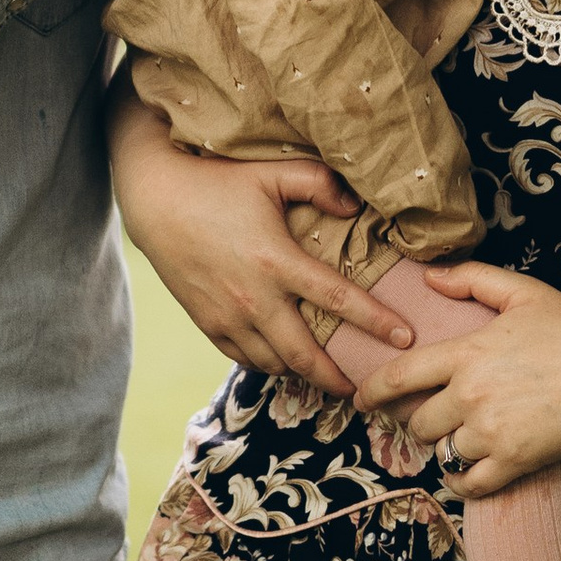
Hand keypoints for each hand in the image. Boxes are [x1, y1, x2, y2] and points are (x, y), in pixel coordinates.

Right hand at [108, 94, 414, 398]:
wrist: (155, 201)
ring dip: (303, 374)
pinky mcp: (209, 323)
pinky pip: (244, 358)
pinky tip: (284, 362)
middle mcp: (254, 298)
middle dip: (338, 377)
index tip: (405, 338)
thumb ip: (318, 184)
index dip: (376, 322)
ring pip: (274, 363)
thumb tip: (355, 206)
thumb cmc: (217, 182)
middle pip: (306, 354)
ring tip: (328, 377)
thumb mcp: (271, 173)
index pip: (338, 299)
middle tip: (366, 387)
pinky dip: (268, 365)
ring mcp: (229, 316)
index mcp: (276, 261)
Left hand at [353, 263, 560, 493]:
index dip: (373, 391)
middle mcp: (470, 393)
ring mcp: (491, 430)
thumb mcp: (521, 292)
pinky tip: (465, 472)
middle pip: (418, 421)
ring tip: (456, 440)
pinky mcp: (514, 460)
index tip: (361, 401)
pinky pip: (469, 483)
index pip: (400, 376)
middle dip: (418, 422)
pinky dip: (461, 481)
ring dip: (444, 448)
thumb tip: (430, 277)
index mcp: (466, 353)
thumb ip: (472, 280)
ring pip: (442, 451)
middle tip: (428, 420)